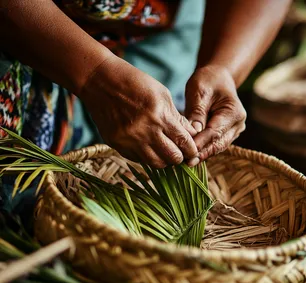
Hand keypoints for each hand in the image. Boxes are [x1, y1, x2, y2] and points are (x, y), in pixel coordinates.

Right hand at [79, 56, 197, 167]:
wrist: (99, 81)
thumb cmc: (134, 82)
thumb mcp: (162, 94)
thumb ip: (177, 117)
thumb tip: (190, 135)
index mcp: (160, 116)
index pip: (184, 143)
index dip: (191, 149)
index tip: (192, 150)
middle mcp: (145, 132)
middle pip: (172, 158)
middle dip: (179, 157)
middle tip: (179, 151)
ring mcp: (129, 141)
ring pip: (155, 164)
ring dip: (163, 160)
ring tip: (164, 151)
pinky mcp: (117, 145)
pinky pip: (138, 159)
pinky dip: (147, 156)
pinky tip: (148, 147)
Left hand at [185, 65, 245, 165]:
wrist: (218, 78)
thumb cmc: (208, 81)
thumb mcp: (199, 91)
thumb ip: (197, 112)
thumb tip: (193, 133)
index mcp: (234, 112)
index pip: (215, 132)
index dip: (200, 144)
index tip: (186, 152)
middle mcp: (237, 125)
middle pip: (218, 144)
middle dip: (201, 154)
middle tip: (185, 162)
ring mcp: (233, 132)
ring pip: (217, 148)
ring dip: (202, 155)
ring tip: (186, 162)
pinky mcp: (226, 136)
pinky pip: (214, 145)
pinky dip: (203, 151)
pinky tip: (190, 157)